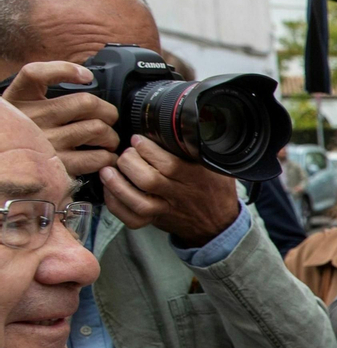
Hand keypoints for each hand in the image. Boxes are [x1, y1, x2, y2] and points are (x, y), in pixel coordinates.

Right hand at [2, 61, 120, 175]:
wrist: (9, 166)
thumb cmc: (24, 132)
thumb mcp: (22, 104)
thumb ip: (44, 87)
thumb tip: (85, 75)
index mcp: (20, 99)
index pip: (35, 74)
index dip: (66, 70)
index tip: (86, 76)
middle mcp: (33, 118)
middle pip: (86, 103)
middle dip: (107, 111)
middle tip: (108, 120)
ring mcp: (46, 142)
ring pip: (98, 129)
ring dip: (111, 136)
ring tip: (107, 140)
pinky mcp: (59, 166)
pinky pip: (97, 157)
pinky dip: (109, 157)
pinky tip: (104, 157)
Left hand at [100, 135, 240, 243]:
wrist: (218, 223)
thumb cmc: (215, 190)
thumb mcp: (215, 165)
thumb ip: (199, 149)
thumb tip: (182, 125)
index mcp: (195, 177)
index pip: (169, 164)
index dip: (147, 149)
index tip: (138, 139)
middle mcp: (179, 195)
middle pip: (148, 181)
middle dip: (129, 163)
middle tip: (126, 154)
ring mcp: (166, 209)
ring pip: (138, 203)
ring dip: (117, 185)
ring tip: (108, 170)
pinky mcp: (156, 220)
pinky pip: (133, 219)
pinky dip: (116, 205)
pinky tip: (111, 191)